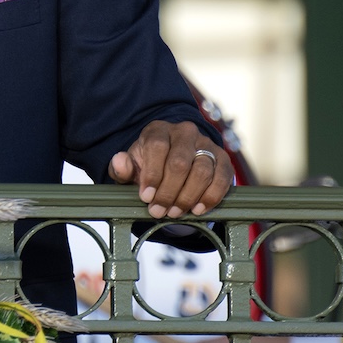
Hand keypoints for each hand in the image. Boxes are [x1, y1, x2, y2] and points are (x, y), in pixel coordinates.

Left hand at [108, 120, 233, 216]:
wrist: (175, 161)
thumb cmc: (150, 165)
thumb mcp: (131, 166)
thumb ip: (120, 167)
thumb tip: (119, 161)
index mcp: (158, 130)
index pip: (157, 147)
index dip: (152, 174)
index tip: (146, 197)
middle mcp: (185, 132)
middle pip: (180, 162)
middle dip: (168, 192)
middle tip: (159, 211)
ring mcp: (206, 144)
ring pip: (202, 171)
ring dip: (188, 197)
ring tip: (175, 212)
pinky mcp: (223, 159)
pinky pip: (222, 178)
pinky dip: (211, 197)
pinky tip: (198, 209)